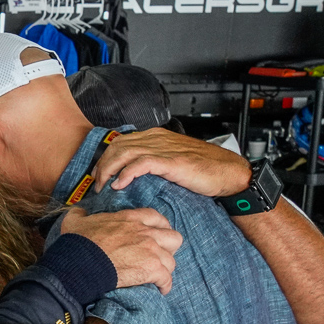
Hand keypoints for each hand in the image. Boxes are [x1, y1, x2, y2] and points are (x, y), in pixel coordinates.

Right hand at [60, 207, 182, 295]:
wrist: (79, 264)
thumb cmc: (77, 243)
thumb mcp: (75, 221)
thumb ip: (81, 214)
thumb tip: (80, 212)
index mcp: (131, 219)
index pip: (157, 218)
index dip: (159, 227)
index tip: (155, 235)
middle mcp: (145, 233)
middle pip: (174, 238)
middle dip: (169, 248)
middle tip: (158, 256)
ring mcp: (151, 251)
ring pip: (171, 261)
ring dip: (165, 269)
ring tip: (157, 276)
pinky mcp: (151, 270)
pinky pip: (167, 280)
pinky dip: (164, 286)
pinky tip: (159, 290)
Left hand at [92, 129, 251, 196]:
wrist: (228, 173)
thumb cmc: (204, 170)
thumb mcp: (172, 162)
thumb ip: (153, 164)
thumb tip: (132, 176)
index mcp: (156, 137)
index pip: (120, 141)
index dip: (105, 157)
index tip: (97, 174)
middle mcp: (156, 138)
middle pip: (117, 146)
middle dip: (101, 164)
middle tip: (95, 183)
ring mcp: (163, 148)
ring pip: (124, 153)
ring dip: (108, 170)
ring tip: (103, 186)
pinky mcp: (170, 162)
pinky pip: (140, 164)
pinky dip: (126, 174)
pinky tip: (119, 185)